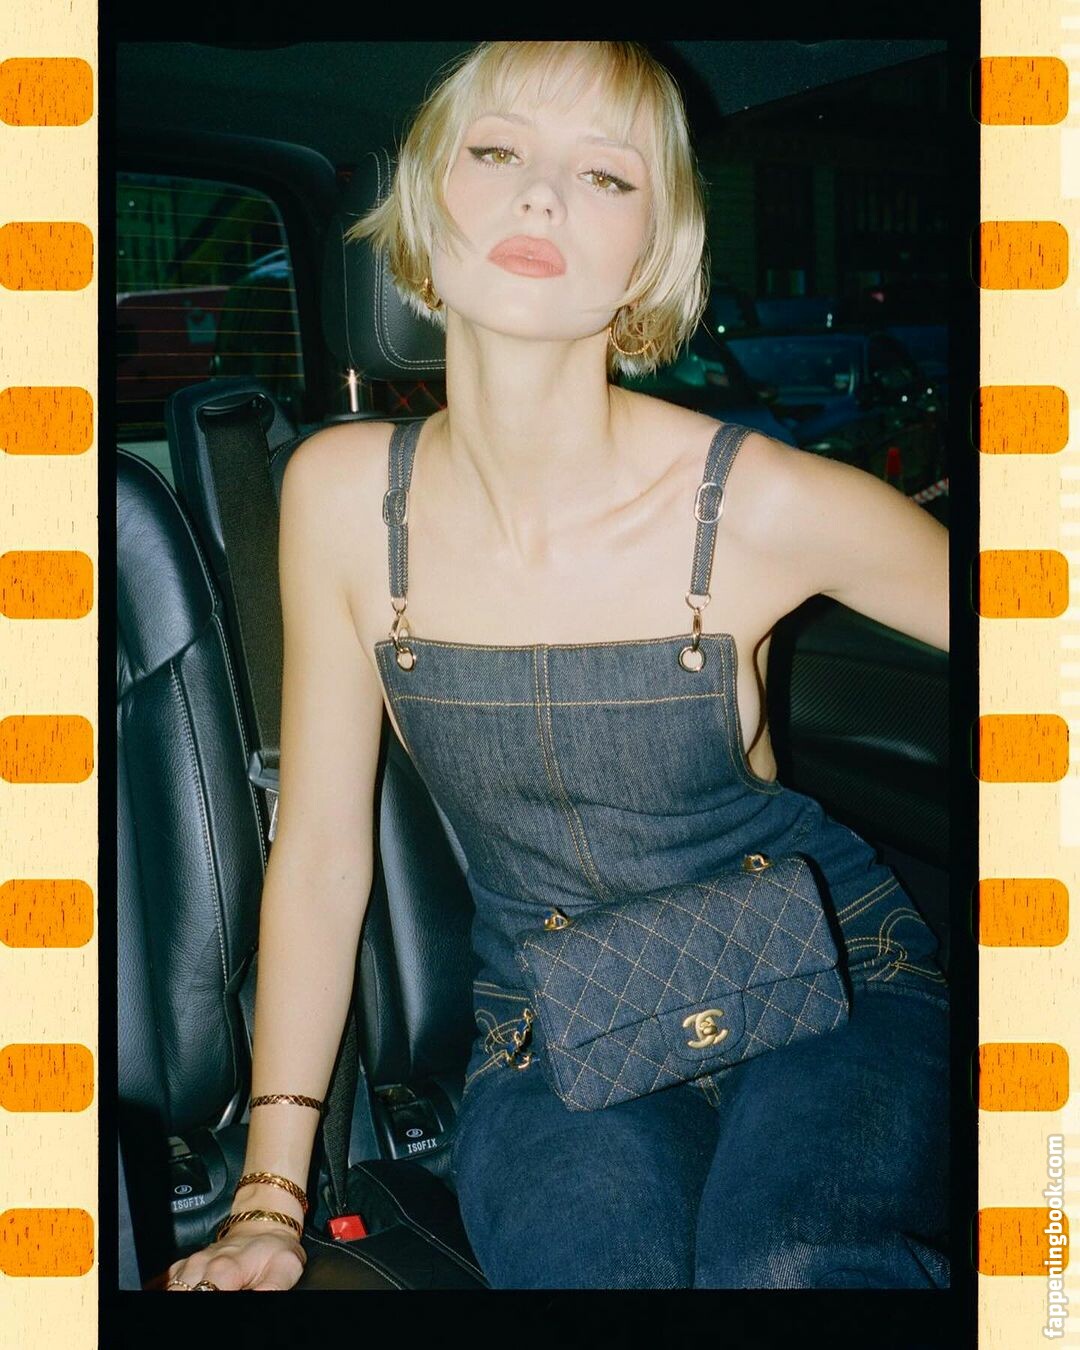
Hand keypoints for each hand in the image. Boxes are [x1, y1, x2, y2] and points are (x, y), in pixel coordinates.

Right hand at [161, 1222, 306, 1291]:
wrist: (263, 1223)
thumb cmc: (274, 1249)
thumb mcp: (284, 1269)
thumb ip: (271, 1289)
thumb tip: (260, 1300)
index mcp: (224, 1268)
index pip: (204, 1295)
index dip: (211, 1304)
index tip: (219, 1310)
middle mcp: (201, 1265)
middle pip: (181, 1294)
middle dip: (193, 1299)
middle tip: (213, 1304)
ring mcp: (189, 1265)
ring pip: (171, 1289)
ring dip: (182, 1295)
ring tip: (202, 1295)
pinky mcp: (183, 1267)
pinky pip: (166, 1283)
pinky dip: (172, 1291)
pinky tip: (188, 1293)